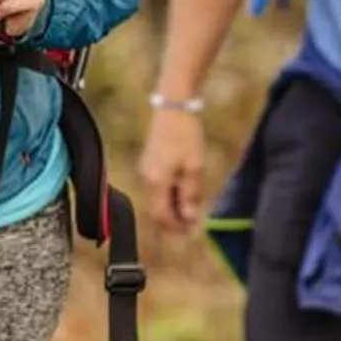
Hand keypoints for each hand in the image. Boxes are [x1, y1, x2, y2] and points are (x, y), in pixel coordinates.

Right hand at [139, 108, 205, 235]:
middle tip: (190, 228)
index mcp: (156, 182)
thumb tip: (189, 218)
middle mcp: (146, 178)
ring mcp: (145, 170)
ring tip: (189, 213)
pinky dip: (168, 197)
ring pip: (156, 200)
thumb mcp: (194, 167)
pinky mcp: (148, 163)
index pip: (162, 216)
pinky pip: (156, 188)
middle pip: (156, 211)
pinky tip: (182, 195)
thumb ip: (190, 194)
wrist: (174, 106)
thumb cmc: (186, 135)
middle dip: (172, 222)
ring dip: (170, 210)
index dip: (175, 227)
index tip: (191, 233)